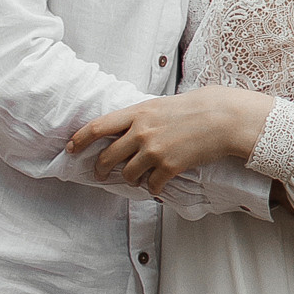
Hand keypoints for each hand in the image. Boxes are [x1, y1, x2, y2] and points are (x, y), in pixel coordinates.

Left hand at [67, 89, 273, 199]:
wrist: (222, 118)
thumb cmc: (195, 108)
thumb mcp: (161, 105)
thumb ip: (141, 117)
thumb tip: (127, 128)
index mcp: (137, 113)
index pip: (98, 127)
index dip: (80, 139)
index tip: (70, 147)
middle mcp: (141, 132)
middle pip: (107, 156)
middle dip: (99, 167)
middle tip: (99, 172)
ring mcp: (154, 150)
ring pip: (127, 174)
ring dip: (129, 178)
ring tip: (138, 177)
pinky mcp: (169, 167)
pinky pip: (151, 185)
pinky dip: (152, 188)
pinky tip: (157, 184)